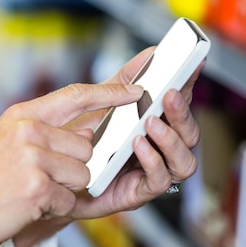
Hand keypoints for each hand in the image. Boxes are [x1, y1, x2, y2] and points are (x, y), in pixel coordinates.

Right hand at [0, 81, 142, 246]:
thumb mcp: (2, 144)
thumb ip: (41, 132)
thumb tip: (86, 130)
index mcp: (20, 116)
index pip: (75, 95)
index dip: (109, 92)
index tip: (134, 91)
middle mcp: (28, 131)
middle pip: (86, 146)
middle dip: (74, 167)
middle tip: (39, 180)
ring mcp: (32, 158)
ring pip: (83, 175)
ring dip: (64, 190)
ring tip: (28, 194)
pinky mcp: (36, 187)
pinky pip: (70, 200)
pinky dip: (53, 209)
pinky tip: (24, 207)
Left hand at [66, 47, 203, 218]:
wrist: (53, 174)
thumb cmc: (77, 141)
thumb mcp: (97, 103)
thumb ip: (123, 81)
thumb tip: (150, 54)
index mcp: (153, 126)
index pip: (180, 106)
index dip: (189, 86)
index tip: (193, 64)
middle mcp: (159, 150)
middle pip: (189, 133)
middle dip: (182, 113)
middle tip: (169, 95)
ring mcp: (152, 172)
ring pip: (184, 161)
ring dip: (172, 140)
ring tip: (150, 122)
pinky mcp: (139, 192)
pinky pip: (160, 180)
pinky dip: (153, 161)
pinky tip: (138, 145)